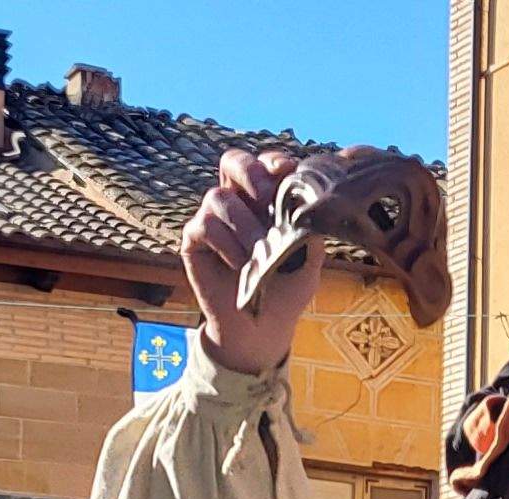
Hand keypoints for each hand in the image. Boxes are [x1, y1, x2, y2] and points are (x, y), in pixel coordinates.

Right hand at [184, 149, 330, 375]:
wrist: (261, 327)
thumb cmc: (287, 287)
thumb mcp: (310, 256)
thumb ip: (311, 227)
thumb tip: (314, 204)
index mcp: (265, 198)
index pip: (264, 164)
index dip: (273, 162)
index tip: (288, 171)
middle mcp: (237, 201)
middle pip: (231, 161)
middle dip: (250, 172)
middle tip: (265, 198)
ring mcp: (213, 218)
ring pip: (218, 197)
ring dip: (244, 224)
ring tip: (259, 251)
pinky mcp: (194, 240)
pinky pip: (204, 226)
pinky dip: (226, 243)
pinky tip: (241, 263)